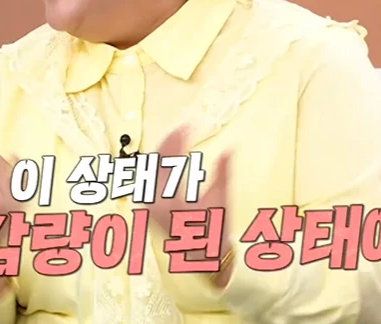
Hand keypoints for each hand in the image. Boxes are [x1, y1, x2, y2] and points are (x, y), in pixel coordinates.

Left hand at [149, 126, 234, 285]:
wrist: (205, 253)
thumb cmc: (215, 228)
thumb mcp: (221, 199)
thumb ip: (223, 173)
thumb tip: (230, 149)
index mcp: (172, 202)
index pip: (168, 162)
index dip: (176, 140)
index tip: (187, 126)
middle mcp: (156, 204)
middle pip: (156, 162)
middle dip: (169, 142)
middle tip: (183, 128)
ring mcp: (150, 206)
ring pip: (151, 169)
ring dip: (164, 151)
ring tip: (178, 137)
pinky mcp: (150, 207)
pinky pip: (151, 178)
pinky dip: (160, 164)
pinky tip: (169, 155)